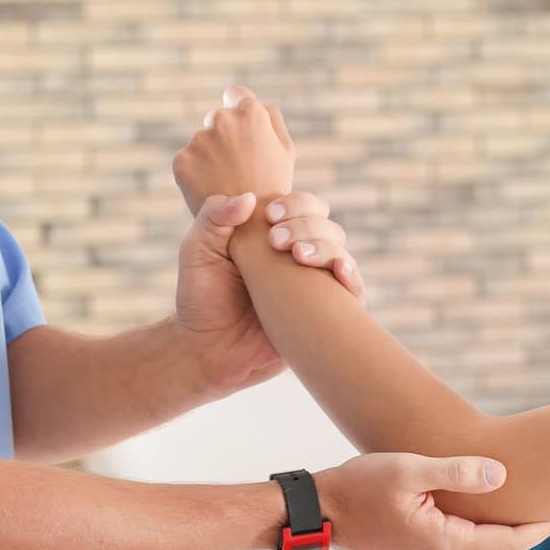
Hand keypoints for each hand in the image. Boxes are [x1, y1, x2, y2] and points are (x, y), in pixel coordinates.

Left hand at [173, 191, 363, 395]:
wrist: (208, 352)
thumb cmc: (200, 300)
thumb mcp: (197, 251)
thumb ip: (214, 218)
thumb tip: (249, 198)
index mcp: (273, 236)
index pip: (301, 206)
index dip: (295, 204)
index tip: (270, 216)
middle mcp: (299, 257)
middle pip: (325, 225)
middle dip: (306, 226)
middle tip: (276, 241)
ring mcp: (313, 285)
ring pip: (340, 252)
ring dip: (326, 247)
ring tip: (299, 257)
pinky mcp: (324, 315)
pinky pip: (352, 292)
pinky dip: (351, 276)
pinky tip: (339, 272)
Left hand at [174, 85, 294, 214]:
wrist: (250, 231)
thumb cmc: (273, 188)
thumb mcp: (285, 150)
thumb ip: (270, 119)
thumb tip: (253, 103)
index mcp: (251, 113)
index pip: (235, 94)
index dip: (239, 108)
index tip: (242, 128)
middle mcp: (222, 121)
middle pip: (217, 117)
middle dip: (225, 135)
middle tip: (239, 165)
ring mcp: (199, 141)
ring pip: (202, 141)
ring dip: (210, 155)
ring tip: (227, 182)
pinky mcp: (182, 161)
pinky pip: (188, 160)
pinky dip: (196, 173)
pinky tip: (212, 189)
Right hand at [316, 453, 549, 549]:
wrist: (322, 508)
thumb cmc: (361, 486)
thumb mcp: (409, 470)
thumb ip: (455, 472)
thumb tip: (500, 474)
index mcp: (444, 542)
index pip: (507, 542)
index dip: (541, 527)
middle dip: (534, 531)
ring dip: (512, 534)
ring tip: (536, 511)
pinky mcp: (422, 547)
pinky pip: (468, 546)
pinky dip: (490, 534)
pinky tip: (495, 514)